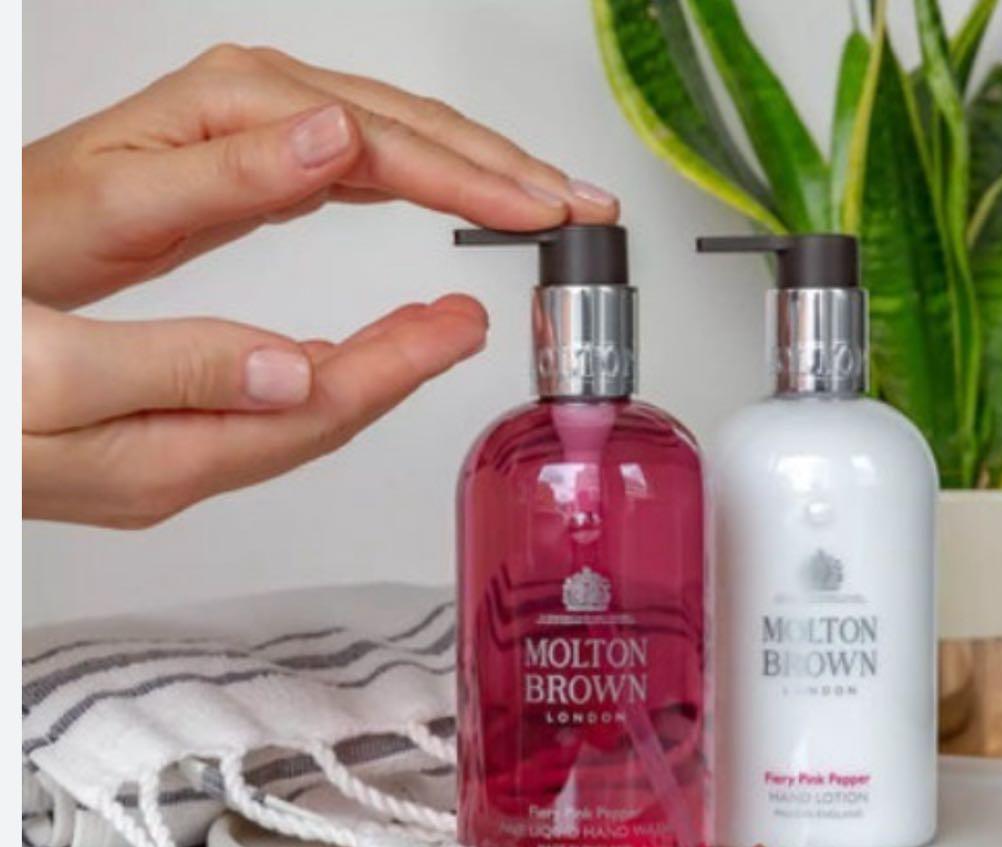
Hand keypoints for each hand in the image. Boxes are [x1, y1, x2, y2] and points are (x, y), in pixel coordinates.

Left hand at [23, 44, 617, 307]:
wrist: (19, 229)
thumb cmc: (57, 224)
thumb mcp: (128, 204)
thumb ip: (235, 175)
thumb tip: (339, 137)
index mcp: (247, 106)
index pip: (393, 137)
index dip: (476, 179)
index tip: (542, 213)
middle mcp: (271, 100)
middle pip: (421, 123)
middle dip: (511, 167)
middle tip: (583, 204)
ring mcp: (280, 122)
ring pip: (414, 134)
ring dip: (490, 170)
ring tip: (551, 201)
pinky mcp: (283, 150)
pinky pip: (387, 154)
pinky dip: (443, 177)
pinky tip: (470, 196)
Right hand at [23, 296, 486, 526]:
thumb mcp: (42, 377)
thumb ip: (168, 372)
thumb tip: (287, 368)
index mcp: (165, 454)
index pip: (316, 411)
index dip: (396, 366)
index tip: (456, 326)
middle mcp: (177, 466)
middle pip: (320, 420)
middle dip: (400, 369)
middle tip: (460, 323)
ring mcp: (161, 459)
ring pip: (290, 416)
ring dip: (363, 370)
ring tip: (420, 329)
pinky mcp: (139, 441)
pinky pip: (249, 413)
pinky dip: (300, 379)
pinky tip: (317, 355)